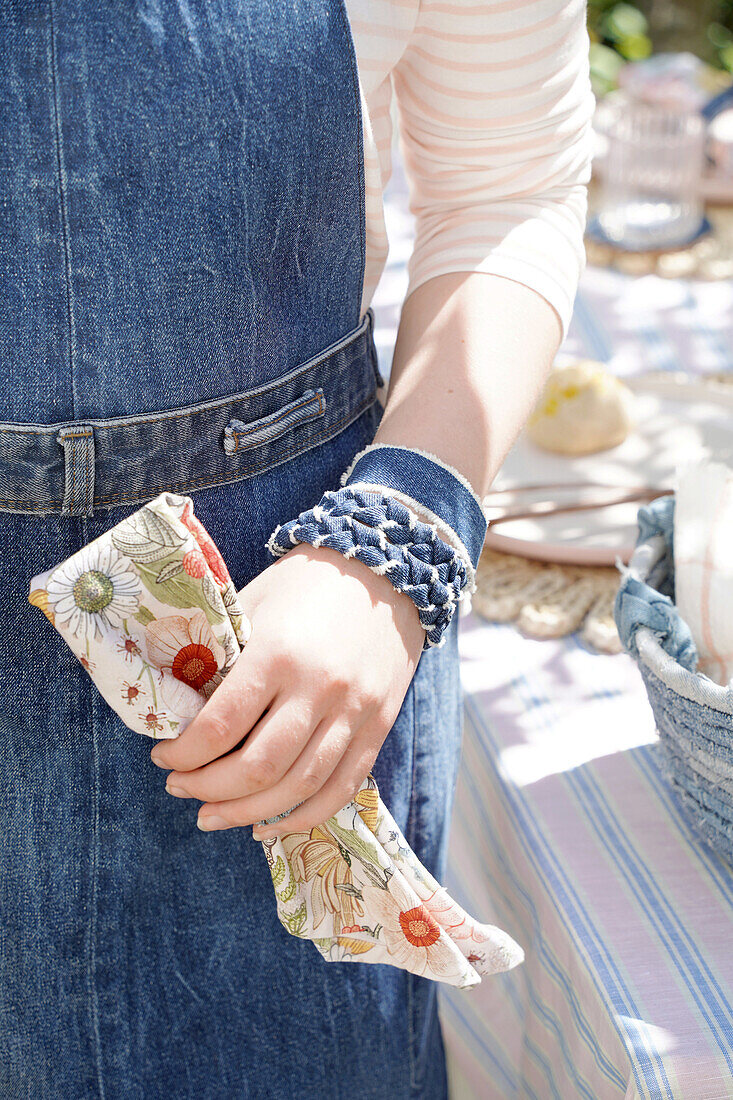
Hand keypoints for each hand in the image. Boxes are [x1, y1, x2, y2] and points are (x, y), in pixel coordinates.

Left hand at [149, 542, 423, 836]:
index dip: (183, 754)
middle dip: (207, 789)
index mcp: (280, 653)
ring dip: (247, 812)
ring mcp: (355, 711)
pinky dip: (301, 816)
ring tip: (212, 815)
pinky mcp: (379, 726)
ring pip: (298, 787)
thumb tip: (177, 706)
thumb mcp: (253, 604)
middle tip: (179, 787)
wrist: (385, 571)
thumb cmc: (305, 584)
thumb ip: (220, 654)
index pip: (221, 726)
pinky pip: (340, 789)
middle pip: (258, 768)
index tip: (163, 757)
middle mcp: (320, 688)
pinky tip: (266, 824)